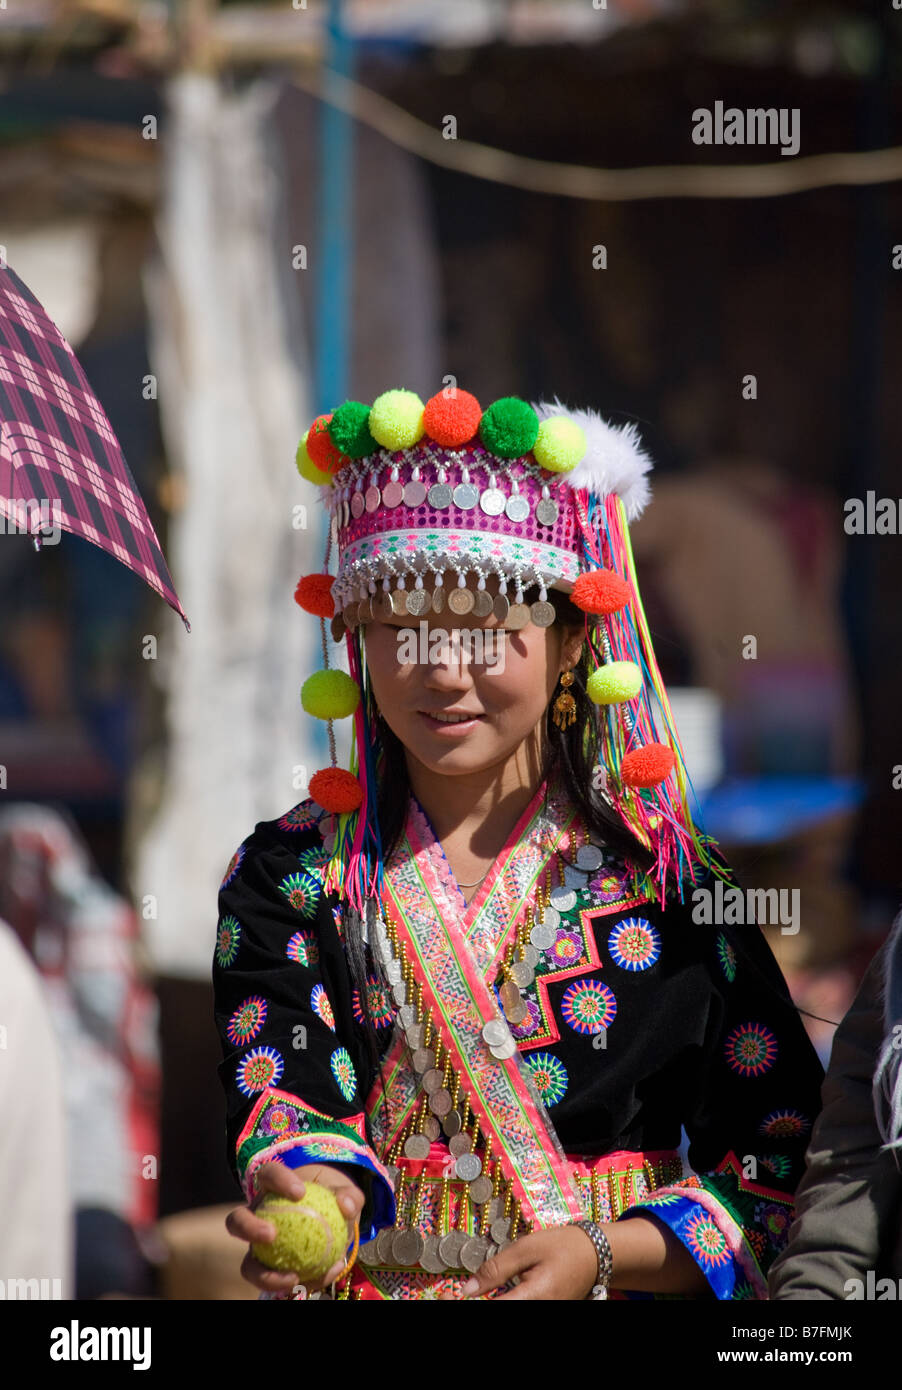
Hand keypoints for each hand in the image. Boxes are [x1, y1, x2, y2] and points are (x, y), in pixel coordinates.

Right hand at [225, 1161, 364, 1295]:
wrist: (334, 1222)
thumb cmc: (334, 1201)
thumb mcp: (346, 1194)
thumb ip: (350, 1196)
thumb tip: (346, 1206)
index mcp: (272, 1188)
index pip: (268, 1175)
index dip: (278, 1180)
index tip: (299, 1193)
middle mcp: (257, 1218)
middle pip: (236, 1220)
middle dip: (248, 1227)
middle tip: (271, 1234)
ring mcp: (259, 1249)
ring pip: (248, 1264)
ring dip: (263, 1274)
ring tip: (292, 1276)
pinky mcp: (269, 1272)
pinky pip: (275, 1282)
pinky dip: (299, 1284)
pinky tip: (323, 1278)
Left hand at [440, 1226, 599, 1300]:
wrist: (595, 1254)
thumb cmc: (561, 1245)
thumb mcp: (526, 1248)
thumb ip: (496, 1269)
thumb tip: (467, 1289)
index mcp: (534, 1297)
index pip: (492, 1309)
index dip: (467, 1303)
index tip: (448, 1295)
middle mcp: (539, 1311)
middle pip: (499, 1314)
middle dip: (473, 1305)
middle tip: (453, 1294)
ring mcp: (544, 1312)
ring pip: (506, 1312)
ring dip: (487, 1303)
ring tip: (468, 1293)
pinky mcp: (545, 1310)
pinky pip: (516, 1309)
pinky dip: (500, 1303)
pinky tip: (489, 1294)